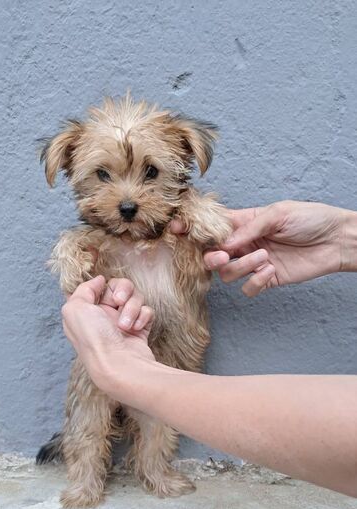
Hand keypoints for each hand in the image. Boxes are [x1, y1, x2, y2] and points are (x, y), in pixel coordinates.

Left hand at [62, 276, 153, 391]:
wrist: (120, 364)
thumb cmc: (94, 338)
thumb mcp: (74, 308)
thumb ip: (82, 289)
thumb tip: (99, 280)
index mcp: (86, 311)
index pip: (98, 287)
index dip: (102, 285)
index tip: (102, 288)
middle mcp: (104, 316)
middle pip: (120, 287)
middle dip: (123, 290)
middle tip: (119, 301)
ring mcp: (124, 323)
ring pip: (135, 298)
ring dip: (132, 307)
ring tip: (126, 325)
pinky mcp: (140, 329)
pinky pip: (146, 311)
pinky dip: (143, 317)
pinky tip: (136, 329)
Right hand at [172, 201, 352, 296]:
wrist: (337, 240)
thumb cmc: (310, 219)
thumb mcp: (278, 213)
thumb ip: (249, 227)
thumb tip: (224, 244)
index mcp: (244, 223)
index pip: (212, 227)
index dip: (193, 229)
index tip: (178, 231)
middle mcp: (245, 244)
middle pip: (213, 255)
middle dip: (213, 258)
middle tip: (225, 257)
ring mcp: (255, 262)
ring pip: (228, 274)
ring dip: (243, 267)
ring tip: (264, 257)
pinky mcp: (267, 279)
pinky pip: (249, 288)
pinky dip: (256, 282)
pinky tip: (271, 271)